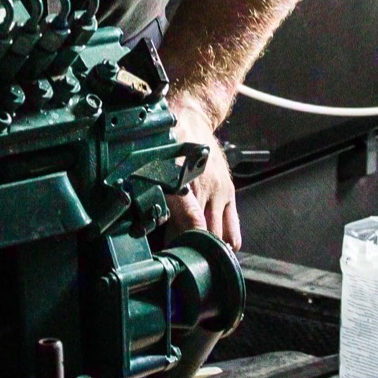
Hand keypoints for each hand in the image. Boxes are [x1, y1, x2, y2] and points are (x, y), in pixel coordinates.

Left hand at [163, 93, 240, 248]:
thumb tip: (144, 217)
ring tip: (203, 260)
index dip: (182, 242)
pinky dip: (228, 237)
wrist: (192, 115)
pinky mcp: (229, 191)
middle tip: (184, 262)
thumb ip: (150, 187)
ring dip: (212, 246)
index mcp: (185, 180)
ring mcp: (220, 191)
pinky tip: (222, 249)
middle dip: (195, 248)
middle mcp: (206, 187)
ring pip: (221, 231)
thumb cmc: (167, 137)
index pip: (190, 221)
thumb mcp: (153, 158)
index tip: (175, 255)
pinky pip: (233, 221)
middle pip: (205, 230)